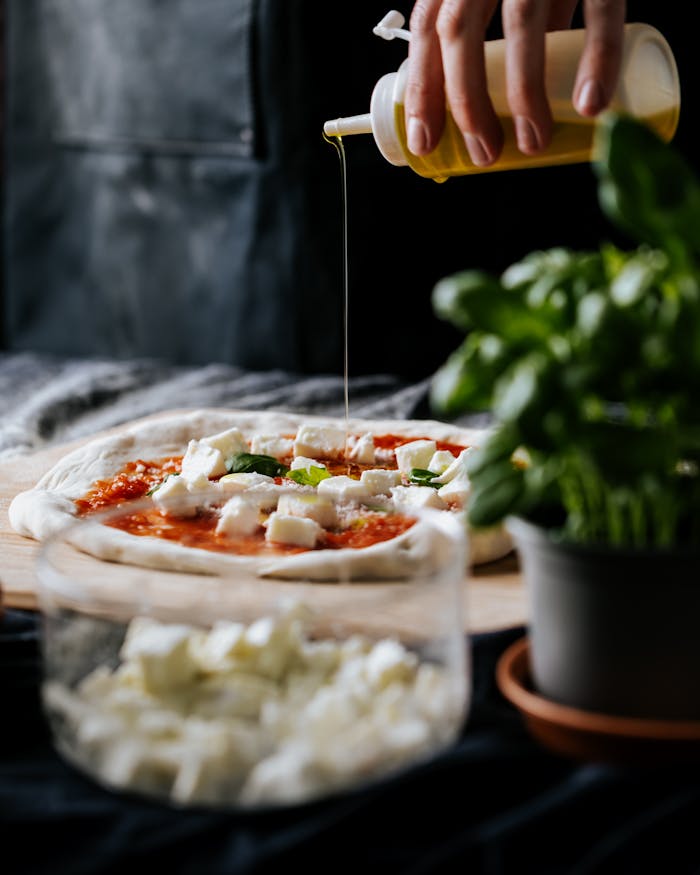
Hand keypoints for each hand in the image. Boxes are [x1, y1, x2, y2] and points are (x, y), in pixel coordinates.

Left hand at [404, 0, 625, 165]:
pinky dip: (597, 57)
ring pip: (520, 22)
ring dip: (524, 93)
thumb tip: (496, 105)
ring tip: (534, 142)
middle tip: (486, 154)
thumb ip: (498, 23)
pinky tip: (590, 104)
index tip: (423, 141)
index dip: (423, 86)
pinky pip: (601, 8)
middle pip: (460, 29)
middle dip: (467, 101)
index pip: (428, 27)